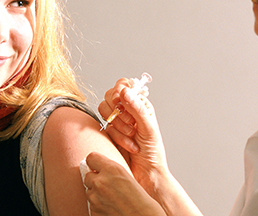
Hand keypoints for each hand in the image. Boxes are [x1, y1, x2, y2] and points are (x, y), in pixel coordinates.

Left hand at [83, 152, 165, 215]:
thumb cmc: (139, 198)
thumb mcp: (126, 175)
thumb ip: (110, 169)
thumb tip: (96, 168)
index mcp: (111, 169)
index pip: (91, 158)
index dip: (95, 163)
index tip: (98, 167)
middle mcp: (100, 181)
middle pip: (88, 176)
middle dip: (95, 180)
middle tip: (108, 186)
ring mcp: (95, 197)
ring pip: (89, 191)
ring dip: (96, 193)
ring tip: (111, 197)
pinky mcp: (94, 211)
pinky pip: (91, 204)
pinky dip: (98, 205)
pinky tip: (110, 206)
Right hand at [99, 78, 168, 195]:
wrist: (146, 173)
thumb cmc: (153, 151)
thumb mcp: (148, 128)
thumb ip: (137, 108)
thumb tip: (125, 91)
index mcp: (140, 104)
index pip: (124, 85)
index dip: (120, 89)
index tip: (121, 100)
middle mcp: (127, 110)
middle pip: (110, 95)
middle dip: (118, 109)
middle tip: (130, 121)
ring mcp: (117, 120)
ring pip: (104, 109)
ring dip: (118, 124)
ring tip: (132, 135)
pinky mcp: (109, 132)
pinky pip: (105, 127)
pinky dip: (117, 136)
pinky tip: (129, 144)